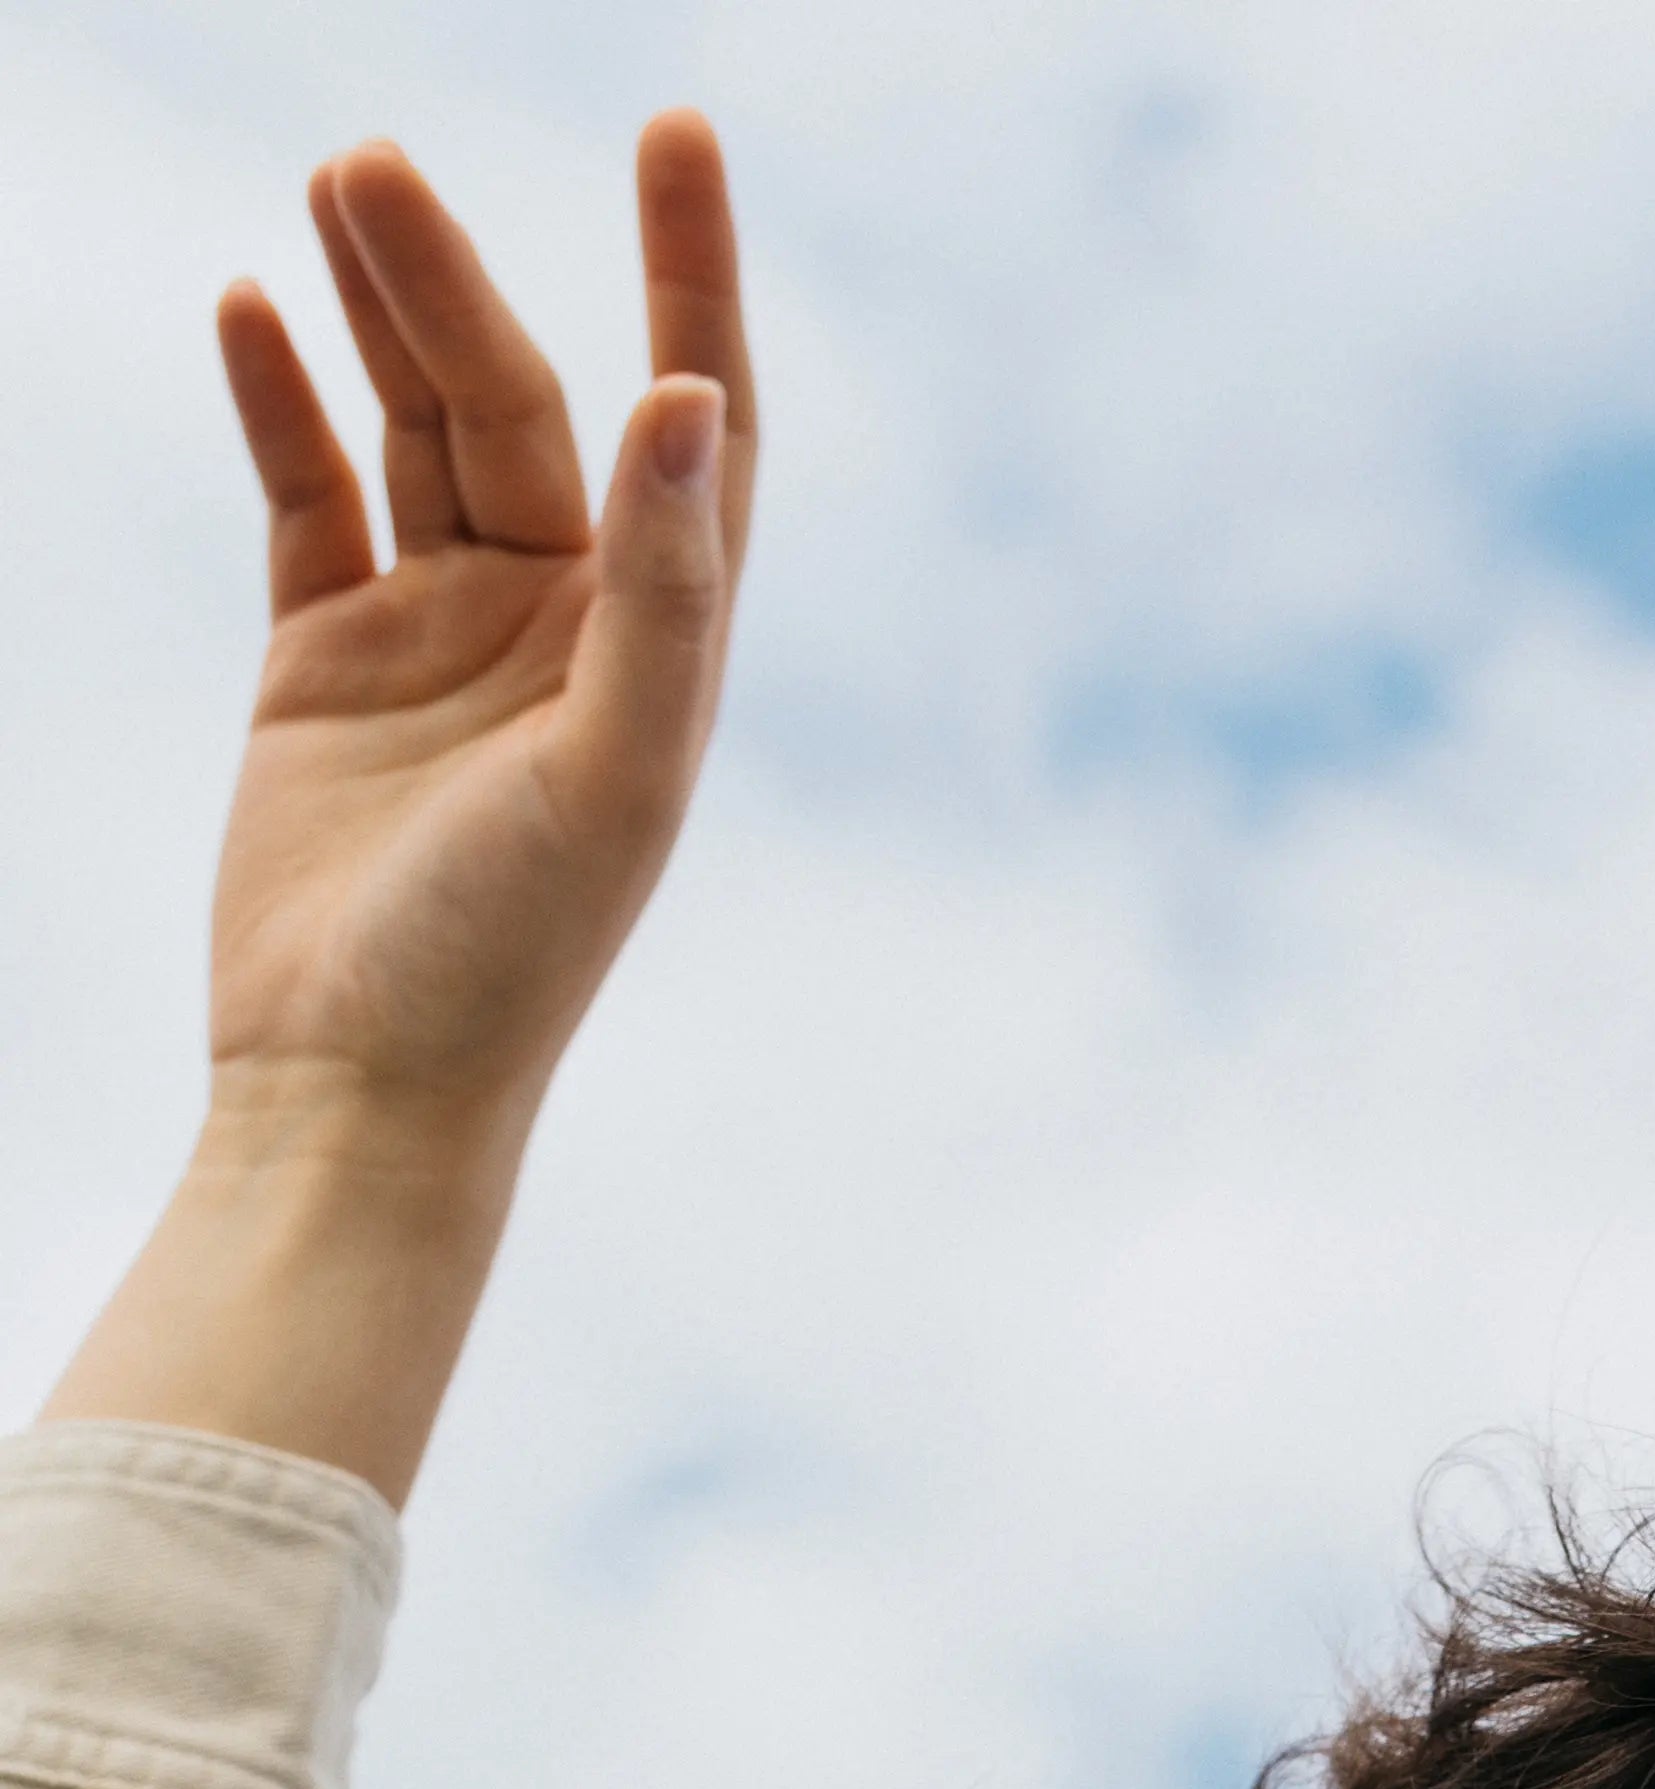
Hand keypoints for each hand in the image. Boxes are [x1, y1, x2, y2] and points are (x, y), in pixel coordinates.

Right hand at [41, 115, 754, 1501]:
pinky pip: (308, 496)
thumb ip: (659, 593)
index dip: (697, 278)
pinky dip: (283, 402)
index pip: (700, 423)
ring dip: (382, 306)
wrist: (361, 1086)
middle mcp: (565, 629)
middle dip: (461, 282)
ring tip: (340, 180)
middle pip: (527, 404)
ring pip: (419, 426)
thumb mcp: (610, 770)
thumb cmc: (509, 959)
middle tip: (374, 161)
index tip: (680, 132)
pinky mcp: (325, 666)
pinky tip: (252, 304)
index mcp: (662, 649)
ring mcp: (442, 639)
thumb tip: (688, 399)